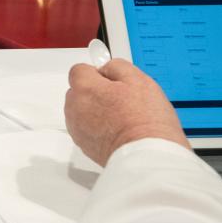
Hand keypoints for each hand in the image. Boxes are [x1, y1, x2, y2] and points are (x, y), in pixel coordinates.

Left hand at [64, 59, 189, 165]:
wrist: (147, 156)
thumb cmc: (145, 121)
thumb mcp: (138, 79)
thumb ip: (116, 66)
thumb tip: (107, 68)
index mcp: (84, 88)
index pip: (80, 70)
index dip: (97, 72)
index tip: (110, 78)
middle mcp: (74, 108)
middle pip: (79, 91)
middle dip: (96, 92)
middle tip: (122, 99)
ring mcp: (77, 128)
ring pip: (82, 111)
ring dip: (96, 110)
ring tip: (122, 118)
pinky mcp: (83, 145)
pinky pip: (86, 128)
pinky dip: (97, 128)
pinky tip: (118, 131)